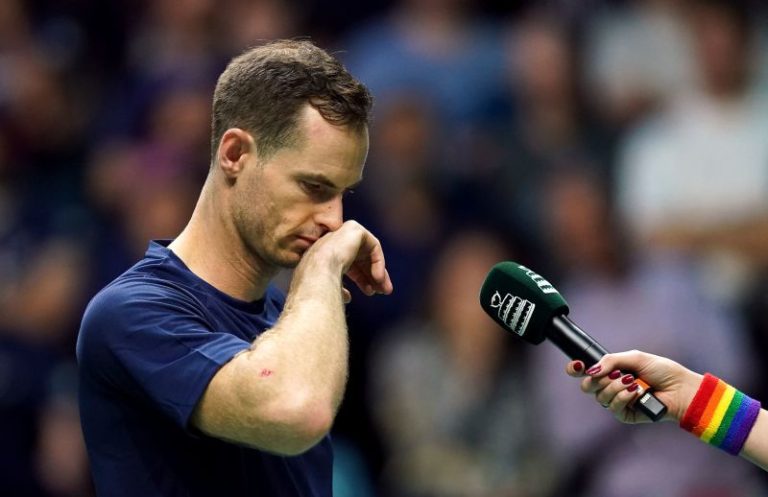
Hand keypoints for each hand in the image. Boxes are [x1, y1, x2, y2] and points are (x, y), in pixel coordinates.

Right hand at [303, 220, 392, 297]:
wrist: (318, 271)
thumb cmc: (320, 282)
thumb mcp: (332, 286)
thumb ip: (340, 288)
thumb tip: (348, 298)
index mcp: (327, 253)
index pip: (350, 264)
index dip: (362, 279)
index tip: (371, 292)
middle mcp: (335, 241)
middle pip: (361, 258)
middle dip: (373, 276)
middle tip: (383, 291)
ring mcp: (344, 232)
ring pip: (369, 253)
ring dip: (379, 272)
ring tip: (385, 289)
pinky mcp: (355, 229)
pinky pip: (374, 246)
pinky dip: (378, 262)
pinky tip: (378, 277)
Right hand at [566, 350, 702, 423]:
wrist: (680, 389)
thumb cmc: (662, 371)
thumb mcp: (634, 357)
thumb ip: (610, 360)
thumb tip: (591, 369)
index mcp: (611, 371)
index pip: (585, 372)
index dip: (575, 369)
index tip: (577, 366)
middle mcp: (611, 387)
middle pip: (587, 386)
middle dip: (599, 379)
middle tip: (616, 374)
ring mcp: (617, 401)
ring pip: (600, 396)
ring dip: (616, 387)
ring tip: (634, 382)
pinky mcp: (625, 415)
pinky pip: (613, 407)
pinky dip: (623, 397)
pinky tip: (636, 392)